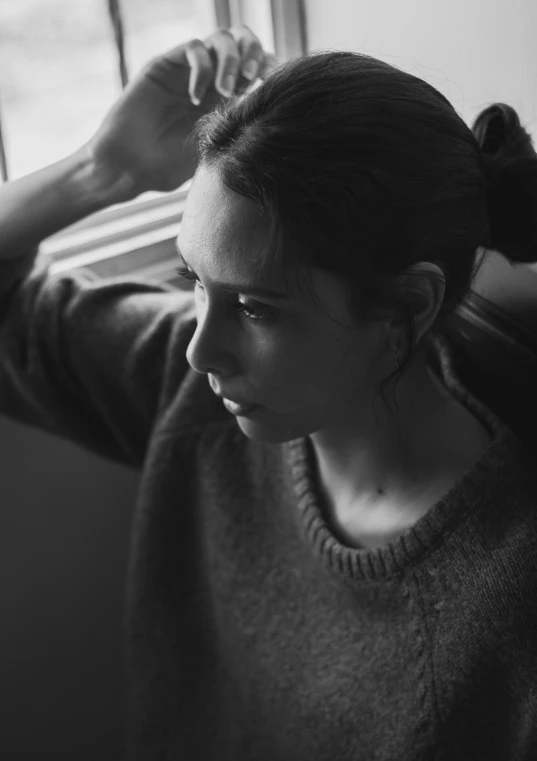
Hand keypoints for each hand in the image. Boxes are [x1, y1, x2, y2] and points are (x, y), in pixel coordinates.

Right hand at [83, 25, 277, 201]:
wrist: (130, 168)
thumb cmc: (168, 168)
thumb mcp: (213, 147)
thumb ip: (237, 122)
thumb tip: (267, 101)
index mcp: (227, 101)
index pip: (258, 70)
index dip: (270, 71)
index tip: (274, 88)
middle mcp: (211, 81)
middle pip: (244, 44)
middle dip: (254, 54)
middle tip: (253, 80)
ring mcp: (189, 71)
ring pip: (222, 39)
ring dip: (230, 59)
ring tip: (225, 89)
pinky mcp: (166, 65)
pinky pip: (194, 47)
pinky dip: (202, 67)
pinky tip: (195, 96)